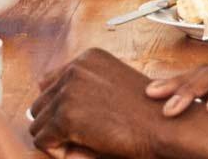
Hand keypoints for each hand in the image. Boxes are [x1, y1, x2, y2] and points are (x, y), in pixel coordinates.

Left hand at [32, 50, 171, 157]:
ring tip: (86, 145)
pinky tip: (85, 152)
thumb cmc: (149, 115)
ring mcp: (69, 91)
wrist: (168, 127)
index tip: (84, 125)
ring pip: (38, 123)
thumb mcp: (115, 89)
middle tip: (85, 139)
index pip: (49, 84)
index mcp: (88, 58)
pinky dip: (59, 152)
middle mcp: (75, 68)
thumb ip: (86, 90)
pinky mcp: (65, 116)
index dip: (62, 110)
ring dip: (58, 138)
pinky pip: (43, 141)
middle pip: (41, 104)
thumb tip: (45, 109)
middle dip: (57, 126)